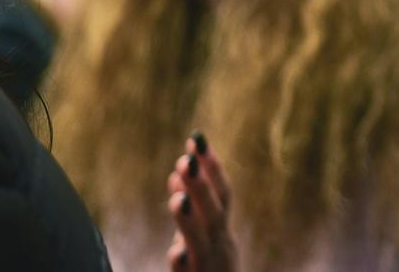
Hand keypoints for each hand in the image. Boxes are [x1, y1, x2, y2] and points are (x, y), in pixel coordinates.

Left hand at [166, 132, 237, 271]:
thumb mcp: (197, 240)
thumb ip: (189, 212)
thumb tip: (176, 174)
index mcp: (222, 234)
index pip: (222, 194)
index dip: (212, 167)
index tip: (196, 139)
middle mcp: (221, 249)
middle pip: (216, 213)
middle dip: (201, 186)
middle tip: (185, 159)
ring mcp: (210, 269)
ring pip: (204, 243)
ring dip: (192, 221)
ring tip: (177, 200)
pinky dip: (185, 263)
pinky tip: (176, 253)